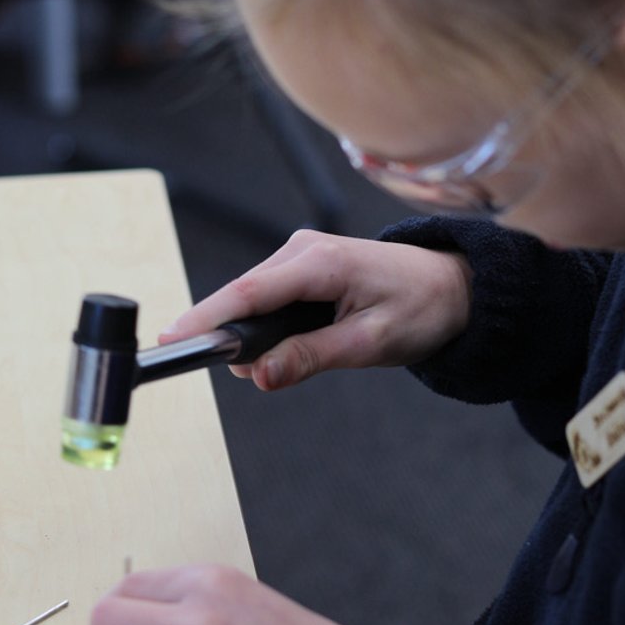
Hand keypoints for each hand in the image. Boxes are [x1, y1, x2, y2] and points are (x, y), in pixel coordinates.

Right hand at [162, 231, 472, 394]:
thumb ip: (311, 358)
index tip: (170, 341)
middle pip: (242, 297)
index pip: (247, 293)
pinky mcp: (302, 264)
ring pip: (251, 300)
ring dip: (255, 334)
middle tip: (255, 376)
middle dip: (234, 338)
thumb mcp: (370, 343)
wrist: (453, 285)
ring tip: (297, 357)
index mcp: (320, 262)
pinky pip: (267, 297)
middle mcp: (302, 249)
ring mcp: (300, 253)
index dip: (205, 318)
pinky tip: (292, 342)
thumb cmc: (421, 309)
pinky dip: (267, 324)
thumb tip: (260, 375)